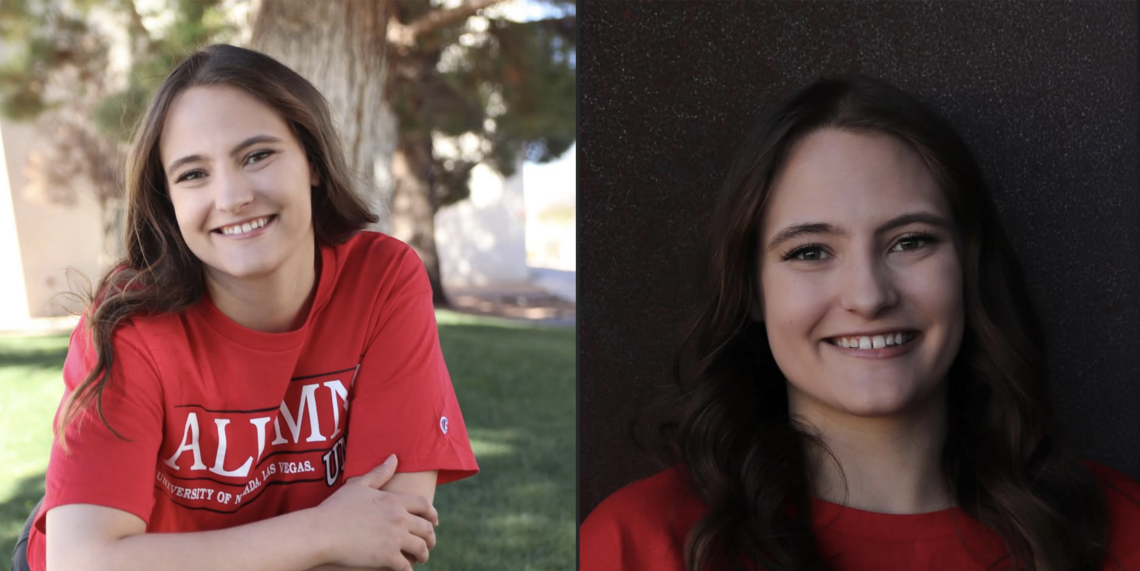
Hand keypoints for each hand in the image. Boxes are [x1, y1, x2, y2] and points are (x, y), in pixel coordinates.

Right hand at [312, 455, 438, 570]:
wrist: (321, 532)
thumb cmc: (335, 508)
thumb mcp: (358, 486)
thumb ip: (379, 473)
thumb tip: (394, 458)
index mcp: (394, 501)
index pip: (424, 505)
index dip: (432, 514)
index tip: (434, 521)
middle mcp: (399, 518)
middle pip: (426, 528)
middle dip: (431, 537)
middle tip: (429, 543)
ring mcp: (394, 539)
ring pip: (421, 548)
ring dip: (423, 555)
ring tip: (420, 558)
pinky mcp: (386, 557)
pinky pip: (406, 566)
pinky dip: (408, 570)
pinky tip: (406, 570)